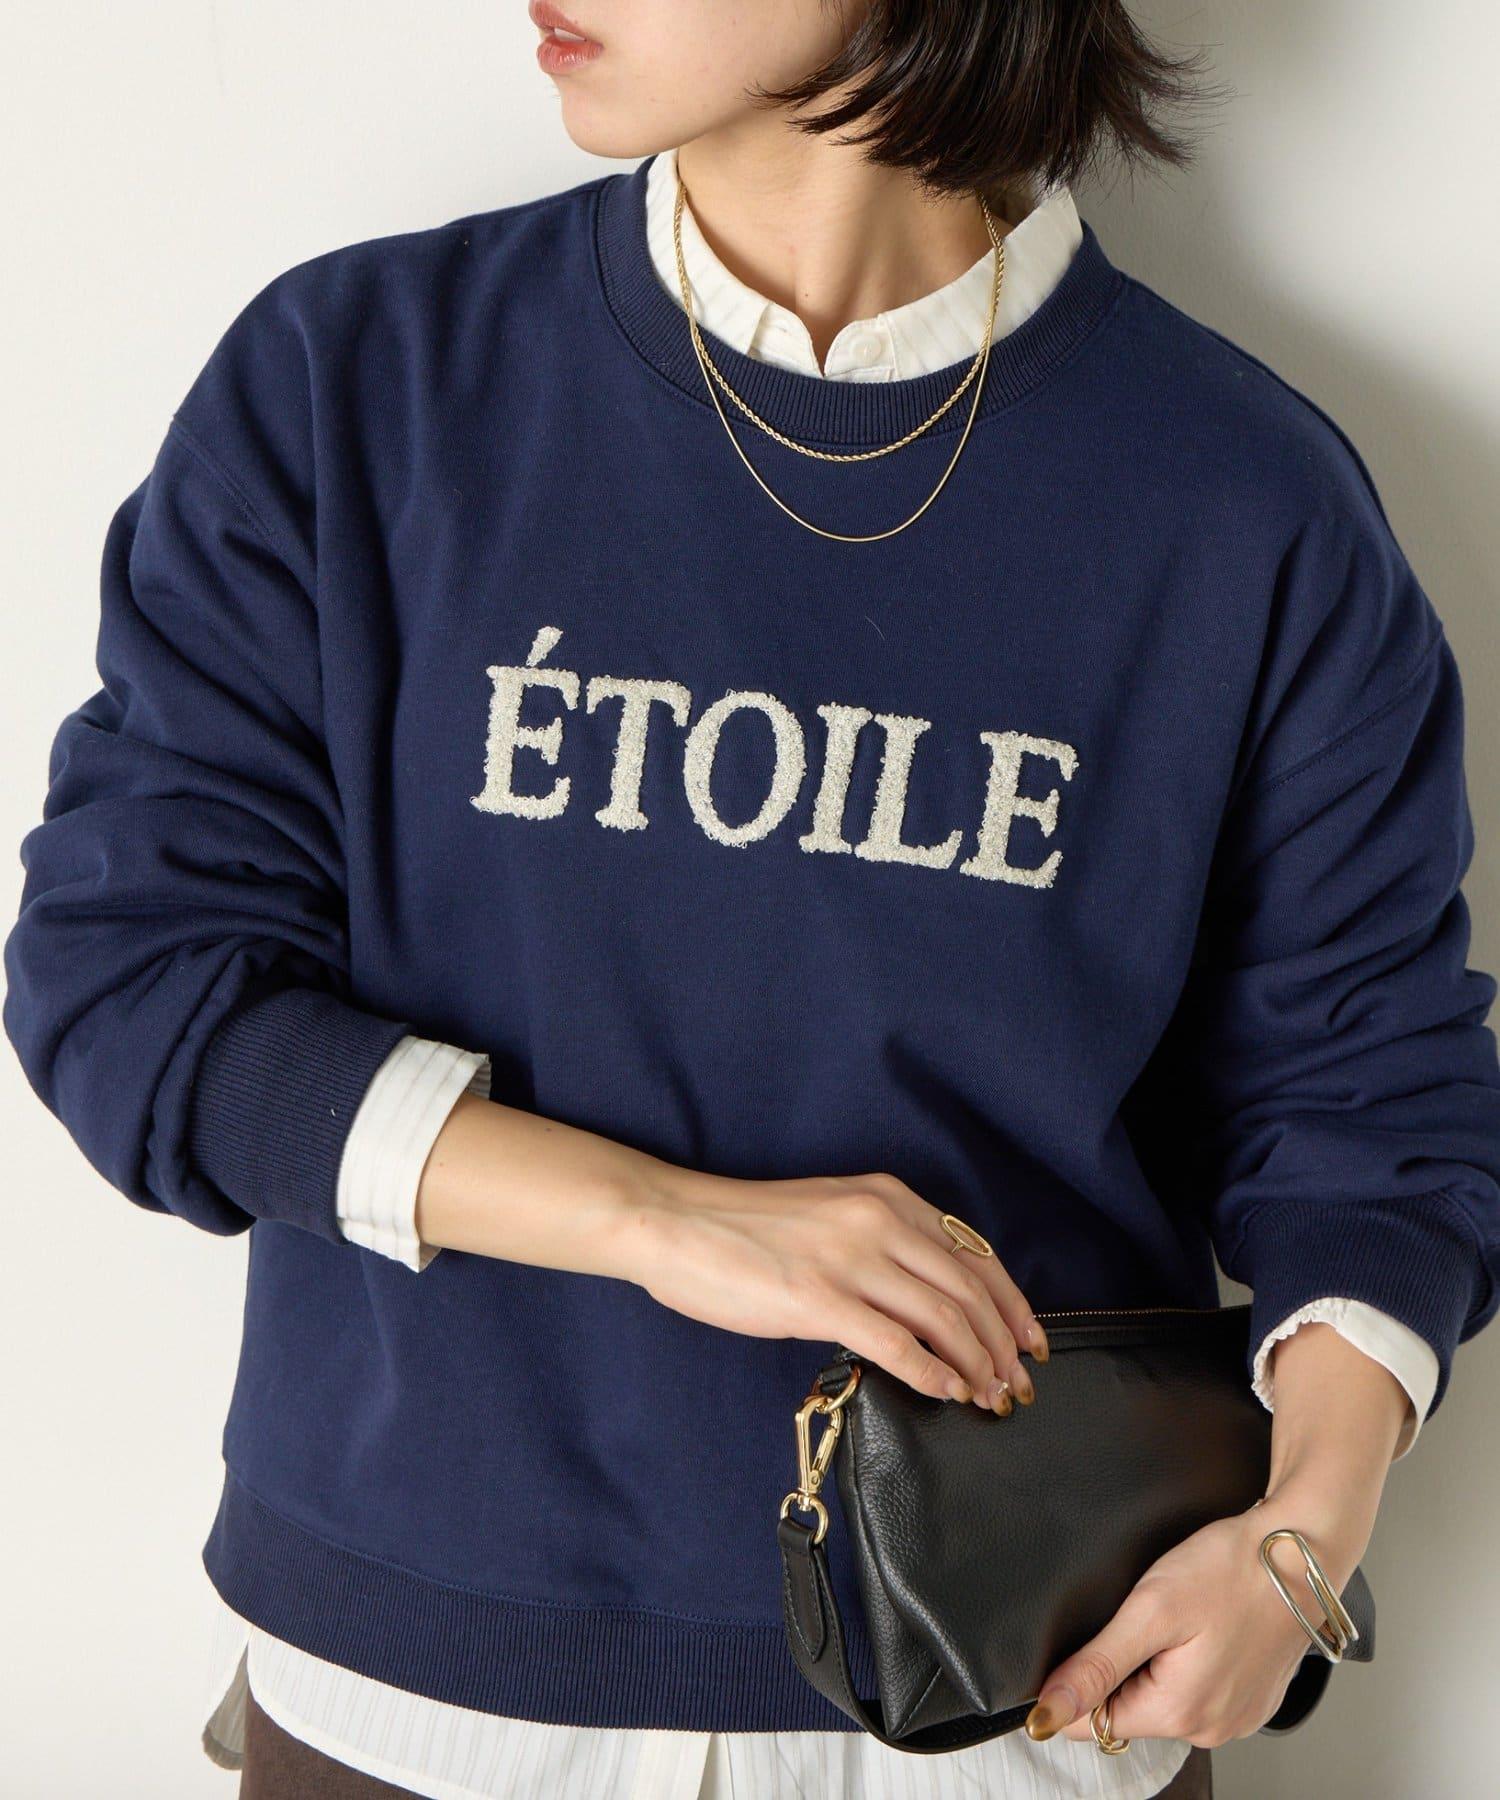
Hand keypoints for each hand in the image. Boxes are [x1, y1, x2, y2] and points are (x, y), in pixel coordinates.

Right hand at [415, 1094, 1045, 1411]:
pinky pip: (896, 1343)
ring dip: (978, 1364)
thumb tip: (926, 1306)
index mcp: (886, 1197)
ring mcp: (848, 1258)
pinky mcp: (816, 1297)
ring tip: (991, 1398)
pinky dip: (933, 1373)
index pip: (975, 1253)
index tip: (1032, 1342)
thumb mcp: (829, 1217)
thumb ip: (880, 1247)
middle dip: (1005, 1344)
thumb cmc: (744, 1228)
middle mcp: (878, 1220)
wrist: (673, 1221)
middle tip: (1020, 1386)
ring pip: (944, 1317)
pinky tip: (947, 1393)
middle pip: (970, 1288)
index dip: (1013, 1303)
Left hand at [1024, 1496, 1363, 1748]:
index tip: (1095, 1638)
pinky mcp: (1251, 1700)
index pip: (1094, 1723)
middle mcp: (1212, 1728)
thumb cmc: (1231, 1570)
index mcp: (1181, 1713)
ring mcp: (1236, 1717)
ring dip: (1155, 1663)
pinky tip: (1201, 1627)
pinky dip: (1187, 1663)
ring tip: (1180, 1617)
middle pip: (1130, 1711)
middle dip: (1122, 1666)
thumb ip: (1097, 1666)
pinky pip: (1196, 1691)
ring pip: (1163, 1700)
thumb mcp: (1150, 1610)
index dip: (1079, 1682)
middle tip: (1147, 1615)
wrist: (1298, 1553)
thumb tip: (1049, 1713)